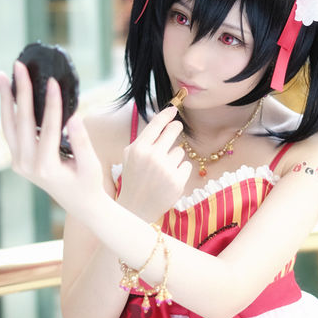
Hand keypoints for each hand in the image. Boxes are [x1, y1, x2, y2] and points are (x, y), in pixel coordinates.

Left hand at [0, 62, 104, 222]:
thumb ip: (82, 142)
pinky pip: (10, 132)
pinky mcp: (18, 160)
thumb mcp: (91, 165)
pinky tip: (9, 93)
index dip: (51, 104)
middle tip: (19, 66)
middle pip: (20, 122)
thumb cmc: (88, 184)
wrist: (79, 204)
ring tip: (2, 75)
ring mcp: (19, 163)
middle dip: (20, 92)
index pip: (48, 129)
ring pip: (8, 126)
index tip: (53, 81)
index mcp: (46, 167)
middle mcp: (26, 165)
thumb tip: (73, 117)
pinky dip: (9, 111)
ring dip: (5, 99)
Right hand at [119, 104, 191, 220]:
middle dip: (176, 127)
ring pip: (180, 150)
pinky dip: (180, 171)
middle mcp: (152, 156)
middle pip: (174, 130)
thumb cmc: (133, 179)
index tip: (174, 109)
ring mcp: (166, 169)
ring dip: (174, 158)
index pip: (157, 124)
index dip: (167, 114)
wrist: (135, 208)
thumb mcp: (131, 156)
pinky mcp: (178, 181)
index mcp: (138, 148)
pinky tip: (168, 180)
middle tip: (177, 128)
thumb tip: (162, 120)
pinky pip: (186, 165)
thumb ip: (145, 139)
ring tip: (161, 171)